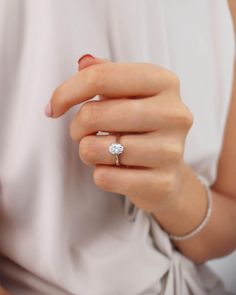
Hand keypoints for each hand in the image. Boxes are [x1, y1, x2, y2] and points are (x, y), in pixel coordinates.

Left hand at [47, 55, 192, 212]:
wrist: (168, 170)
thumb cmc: (143, 128)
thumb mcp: (131, 93)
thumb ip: (107, 74)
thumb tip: (84, 63)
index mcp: (164, 83)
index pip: (100, 77)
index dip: (66, 92)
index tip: (55, 107)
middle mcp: (173, 114)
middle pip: (94, 114)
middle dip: (77, 126)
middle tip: (82, 132)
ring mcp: (171, 150)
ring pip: (96, 149)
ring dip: (88, 152)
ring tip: (102, 151)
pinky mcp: (162, 182)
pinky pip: (105, 178)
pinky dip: (100, 175)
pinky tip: (114, 170)